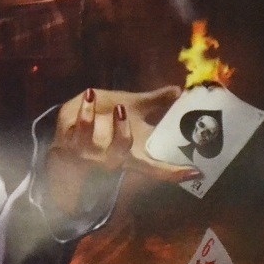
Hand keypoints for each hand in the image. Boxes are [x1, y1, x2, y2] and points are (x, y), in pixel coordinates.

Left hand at [54, 83, 184, 177]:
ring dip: (92, 118)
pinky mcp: (68, 143)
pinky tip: (89, 95)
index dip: (173, 171)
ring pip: (90, 142)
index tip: (195, 172)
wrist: (72, 122)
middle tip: (124, 109)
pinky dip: (83, 110)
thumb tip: (181, 91)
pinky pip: (75, 129)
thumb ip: (157, 101)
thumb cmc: (107, 117)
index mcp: (131, 153)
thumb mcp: (135, 108)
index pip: (155, 168)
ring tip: (95, 96)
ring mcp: (86, 153)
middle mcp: (110, 158)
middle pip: (120, 152)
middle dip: (121, 132)